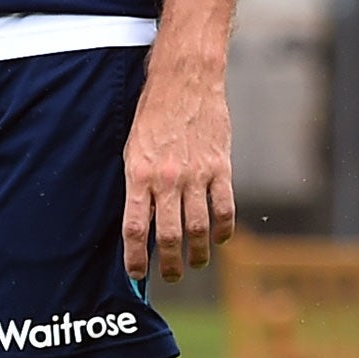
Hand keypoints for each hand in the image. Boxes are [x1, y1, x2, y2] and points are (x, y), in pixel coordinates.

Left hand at [121, 61, 233, 281]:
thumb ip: (138, 185)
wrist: (185, 80)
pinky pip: (225, 207)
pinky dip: (224, 229)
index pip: (135, 228)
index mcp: (139, 174)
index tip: (137, 274)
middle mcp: (167, 179)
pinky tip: (220, 237)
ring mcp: (196, 174)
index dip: (135, 258)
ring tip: (197, 262)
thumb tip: (142, 222)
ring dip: (198, 253)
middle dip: (169, 264)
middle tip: (171, 277)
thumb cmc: (154, 113)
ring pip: (198, 228)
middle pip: (169, 236)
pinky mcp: (220, 166)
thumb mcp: (133, 148)